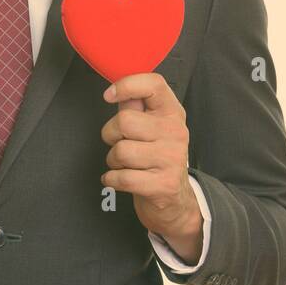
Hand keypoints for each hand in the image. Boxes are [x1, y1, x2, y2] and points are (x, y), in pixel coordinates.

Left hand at [99, 72, 201, 259]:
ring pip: (121, 151)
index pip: (154, 84)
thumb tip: (117, 90)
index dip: (127, 85)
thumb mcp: (151, 126)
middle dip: (111, 134)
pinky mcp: (163, 185)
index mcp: (172, 112)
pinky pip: (121, 177)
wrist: (174, 200)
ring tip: (124, 163)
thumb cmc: (156, 157)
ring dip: (113, 160)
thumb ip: (135, 106)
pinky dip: (112, 179)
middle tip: (120, 142)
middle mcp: (176, 132)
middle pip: (124, 121)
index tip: (109, 95)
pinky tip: (120, 178)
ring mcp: (171, 159)